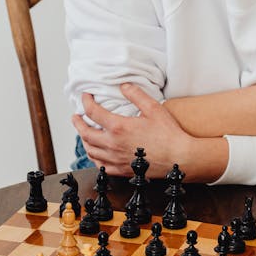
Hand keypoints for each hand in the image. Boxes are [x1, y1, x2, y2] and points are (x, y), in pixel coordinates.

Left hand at [71, 83, 193, 176]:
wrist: (179, 158)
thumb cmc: (169, 134)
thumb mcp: (153, 108)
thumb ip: (136, 95)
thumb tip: (124, 85)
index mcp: (118, 127)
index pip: (92, 112)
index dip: (86, 102)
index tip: (86, 97)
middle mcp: (112, 144)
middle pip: (85, 133)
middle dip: (78, 122)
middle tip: (76, 116)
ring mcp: (115, 159)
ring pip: (90, 150)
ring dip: (84, 140)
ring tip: (84, 133)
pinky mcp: (122, 170)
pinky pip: (100, 166)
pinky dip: (94, 157)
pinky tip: (96, 153)